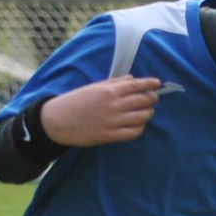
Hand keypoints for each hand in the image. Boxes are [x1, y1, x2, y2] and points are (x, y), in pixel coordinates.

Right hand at [40, 76, 161, 146]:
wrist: (58, 121)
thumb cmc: (75, 101)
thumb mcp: (93, 87)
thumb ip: (114, 82)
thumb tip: (132, 79)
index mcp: (109, 91)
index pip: (136, 85)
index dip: (150, 83)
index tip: (158, 83)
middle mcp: (113, 105)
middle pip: (142, 100)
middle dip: (151, 98)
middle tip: (153, 98)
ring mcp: (112, 121)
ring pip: (141, 117)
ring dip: (148, 113)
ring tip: (148, 111)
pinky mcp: (110, 135)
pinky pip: (133, 132)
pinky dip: (140, 128)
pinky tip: (139, 124)